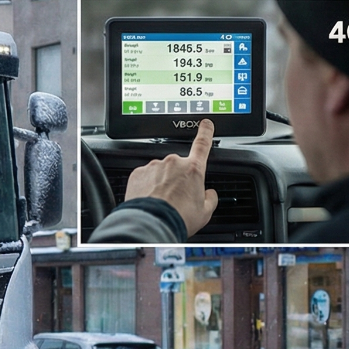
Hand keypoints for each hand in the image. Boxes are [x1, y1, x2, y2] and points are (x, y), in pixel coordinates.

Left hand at [124, 119, 218, 236]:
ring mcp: (153, 166)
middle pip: (177, 167)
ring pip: (159, 173)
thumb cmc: (178, 218)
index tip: (205, 124)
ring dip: (160, 183)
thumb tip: (209, 194)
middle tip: (175, 198)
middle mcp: (173, 163)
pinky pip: (144, 178)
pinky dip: (146, 187)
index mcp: (193, 169)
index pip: (202, 144)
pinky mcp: (137, 173)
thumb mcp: (205, 212)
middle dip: (177, 179)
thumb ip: (210, 198)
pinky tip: (149, 200)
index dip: (205, 132)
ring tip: (160, 202)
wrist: (151, 224)